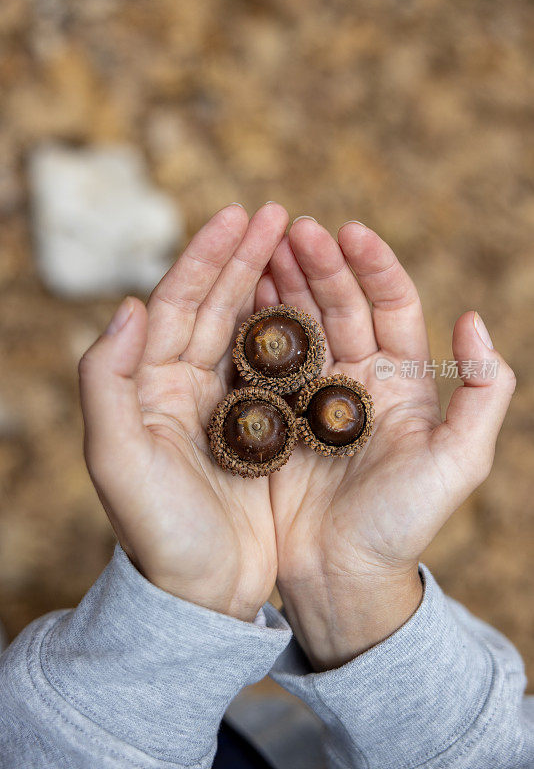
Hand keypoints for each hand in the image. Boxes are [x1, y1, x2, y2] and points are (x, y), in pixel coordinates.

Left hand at [79, 202, 288, 621]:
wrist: (202, 593)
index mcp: (149, 386)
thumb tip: (126, 306)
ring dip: (272, 286)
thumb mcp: (115, 459)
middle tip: (276, 212)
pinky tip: (316, 306)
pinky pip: (280, 369)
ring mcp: (226, 406)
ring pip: (248, 330)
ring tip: (300, 244)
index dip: (204, 258)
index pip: (174, 305)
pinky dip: (296, 334)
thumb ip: (105, 381)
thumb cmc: (158, 531)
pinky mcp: (262, 429)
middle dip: (243, 257)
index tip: (236, 216)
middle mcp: (184, 387)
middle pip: (213, 307)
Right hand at [257, 218, 515, 668]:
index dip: (373, 266)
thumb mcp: (458, 462)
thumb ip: (482, 393)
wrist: (342, 579)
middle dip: (319, 263)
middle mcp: (356, 379)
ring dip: (282, 283)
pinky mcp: (272, 416)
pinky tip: (235, 297)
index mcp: (401, 381)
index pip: (390, 306)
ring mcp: (309, 396)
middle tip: (292, 228)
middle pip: (339, 305)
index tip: (348, 232)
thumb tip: (473, 318)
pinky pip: (261, 362)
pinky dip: (249, 326)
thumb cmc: (402, 524)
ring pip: (298, 324)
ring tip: (260, 248)